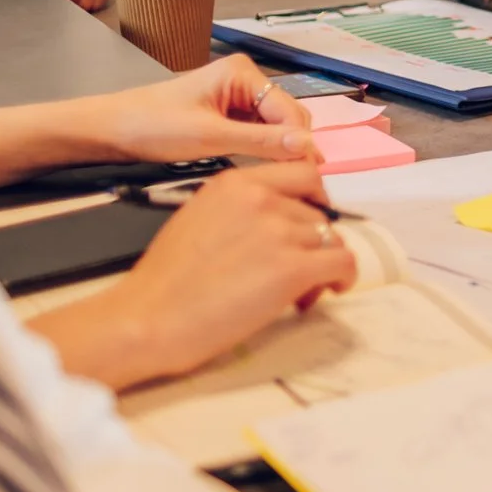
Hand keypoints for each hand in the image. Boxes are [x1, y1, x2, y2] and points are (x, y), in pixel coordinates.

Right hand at [50, 163, 357, 386]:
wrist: (147, 317)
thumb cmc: (164, 281)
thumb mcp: (199, 220)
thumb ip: (240, 212)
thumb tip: (277, 226)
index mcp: (235, 183)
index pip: (302, 174)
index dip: (316, 201)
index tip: (312, 223)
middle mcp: (261, 199)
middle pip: (318, 214)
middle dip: (313, 243)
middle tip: (295, 272)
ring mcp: (279, 231)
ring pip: (332, 240)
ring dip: (321, 266)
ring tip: (296, 293)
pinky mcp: (292, 268)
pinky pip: (344, 263)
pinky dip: (342, 279)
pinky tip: (324, 293)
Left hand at [88, 55, 318, 164]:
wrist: (111, 131)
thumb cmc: (153, 127)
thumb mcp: (210, 137)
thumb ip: (262, 141)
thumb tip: (307, 147)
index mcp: (243, 73)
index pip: (289, 111)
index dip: (301, 143)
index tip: (310, 175)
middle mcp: (245, 79)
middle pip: (287, 117)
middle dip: (293, 145)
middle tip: (294, 182)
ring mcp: (236, 96)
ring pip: (275, 126)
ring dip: (278, 149)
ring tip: (277, 178)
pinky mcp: (227, 113)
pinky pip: (258, 131)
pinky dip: (262, 149)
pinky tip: (258, 167)